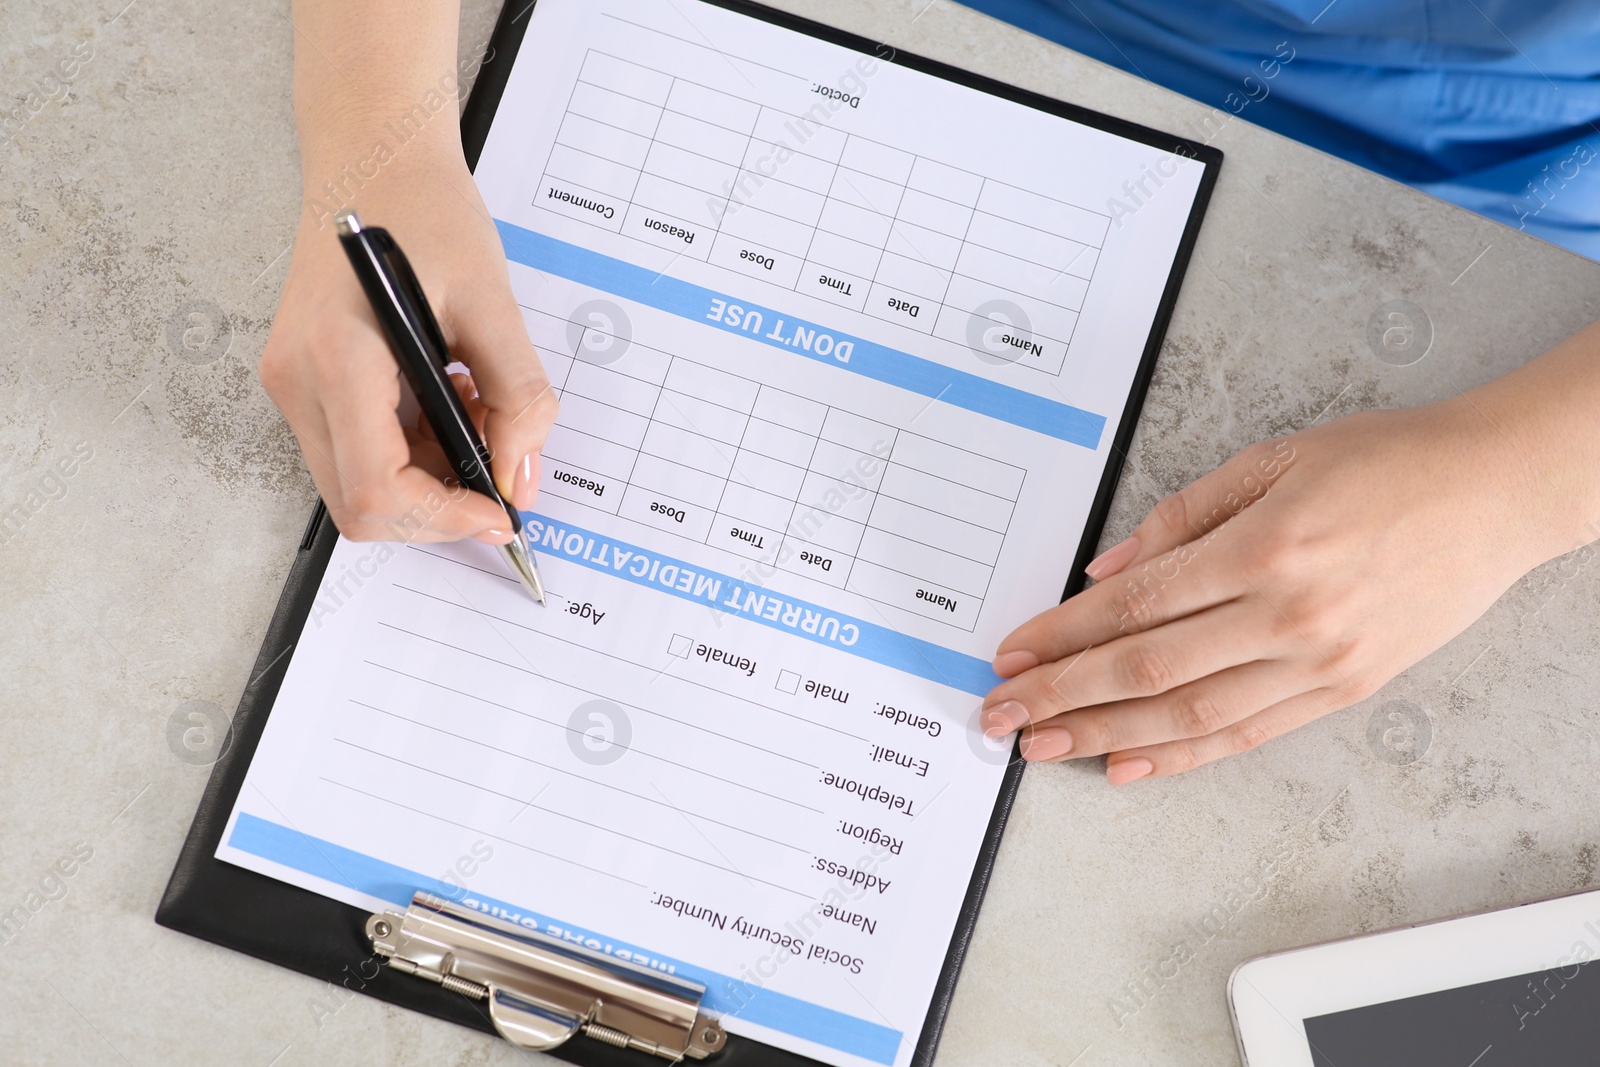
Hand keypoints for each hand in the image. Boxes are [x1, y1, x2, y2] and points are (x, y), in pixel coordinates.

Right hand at [259, 156, 556, 542]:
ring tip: (475, 412)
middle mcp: (297, 382)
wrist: (374, 157)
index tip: (501, 511)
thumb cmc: (426, 212)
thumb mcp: (493, 302)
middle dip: (438, 509)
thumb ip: (517, 397)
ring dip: (429, 477)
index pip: (376, 492)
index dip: (445, 519)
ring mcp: (292, 385)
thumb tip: (523, 478)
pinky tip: (448, 400)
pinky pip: (358, 451)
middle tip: (500, 475)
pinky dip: (412, 451)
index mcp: (336, 359)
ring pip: (359, 485)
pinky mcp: (303, 383)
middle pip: (360, 506)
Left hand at [980, 400, 1562, 782]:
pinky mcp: (1345, 690)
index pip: (1134, 605)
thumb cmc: (1385, 462)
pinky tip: (1127, 765)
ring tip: (1041, 745)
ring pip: (1190, 714)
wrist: (1496, 492)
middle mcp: (1289, 612)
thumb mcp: (1272, 460)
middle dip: (1062, 694)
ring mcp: (1319, 660)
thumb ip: (1180, 518)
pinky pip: (1248, 734)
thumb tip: (1104, 571)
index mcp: (1264, 545)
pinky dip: (1183, 755)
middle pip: (1147, 668)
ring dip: (1105, 734)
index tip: (1013, 653)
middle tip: (999, 713)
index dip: (1062, 636)